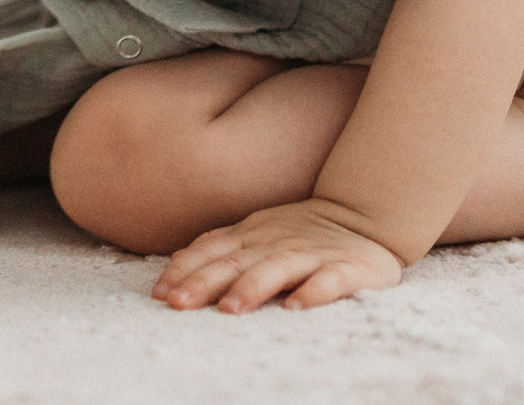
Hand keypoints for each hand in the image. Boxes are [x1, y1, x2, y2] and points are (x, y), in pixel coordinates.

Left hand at [151, 199, 405, 312]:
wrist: (362, 216)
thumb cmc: (298, 232)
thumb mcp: (254, 233)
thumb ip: (219, 249)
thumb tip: (174, 266)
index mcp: (250, 237)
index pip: (210, 252)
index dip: (184, 271)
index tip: (160, 292)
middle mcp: (273, 243)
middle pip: (234, 263)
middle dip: (204, 282)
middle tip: (179, 303)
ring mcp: (309, 254)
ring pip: (276, 269)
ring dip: (252, 288)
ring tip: (230, 308)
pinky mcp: (346, 268)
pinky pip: (329, 281)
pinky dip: (313, 292)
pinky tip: (297, 308)